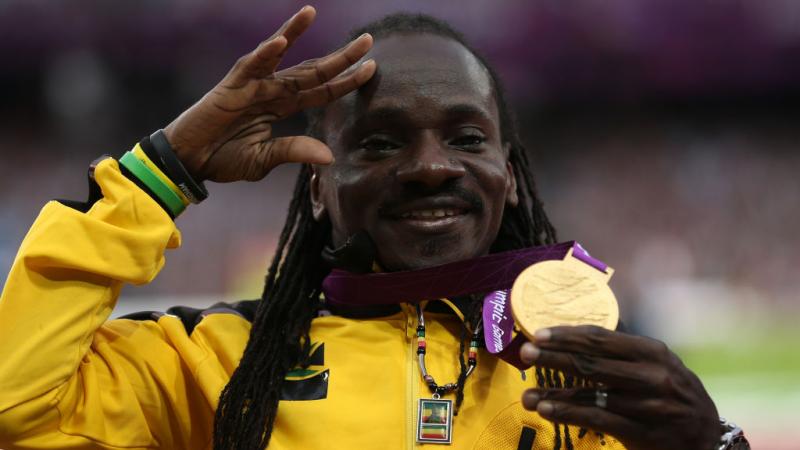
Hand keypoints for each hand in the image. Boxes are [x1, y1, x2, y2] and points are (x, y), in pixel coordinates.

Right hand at [162, 5, 375, 181]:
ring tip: (312, 11)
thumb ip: (294, 152)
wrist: (189, 162)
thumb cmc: (223, 159)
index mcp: (282, 107)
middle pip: (311, 70)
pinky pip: (250, 66)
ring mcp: (251, 84)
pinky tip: (281, 40)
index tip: (371, 69)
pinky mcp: (230, 86)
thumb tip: (329, 157)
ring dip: (295, 32)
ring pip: (280, 55)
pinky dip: (265, 53)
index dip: (346, 82)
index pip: (321, 92)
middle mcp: (271, 90)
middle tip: (368, 40)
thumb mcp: (264, 159)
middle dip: (340, 56)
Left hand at [519, 326, 719, 449]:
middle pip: (591, 362)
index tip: (539, 333)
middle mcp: (651, 375)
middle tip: (525, 353)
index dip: (567, 335)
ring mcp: (648, 405)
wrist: (710, 440)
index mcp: (652, 352)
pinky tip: (548, 410)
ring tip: (528, 394)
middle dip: (554, 357)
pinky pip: (598, 419)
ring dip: (554, 392)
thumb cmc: (675, 397)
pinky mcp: (644, 432)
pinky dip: (569, 413)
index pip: (601, 338)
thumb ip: (624, 354)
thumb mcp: (660, 366)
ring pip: (591, 394)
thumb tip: (577, 338)